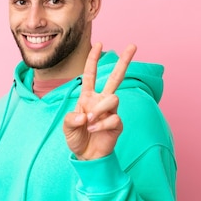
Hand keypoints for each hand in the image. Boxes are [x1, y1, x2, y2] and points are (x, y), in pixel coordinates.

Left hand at [63, 42, 136, 159]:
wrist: (86, 156)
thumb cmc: (77, 138)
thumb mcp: (67, 127)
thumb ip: (71, 119)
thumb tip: (84, 115)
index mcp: (88, 97)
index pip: (91, 74)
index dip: (93, 59)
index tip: (99, 44)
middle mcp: (101, 101)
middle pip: (116, 78)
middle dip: (124, 61)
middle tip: (133, 45)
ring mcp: (111, 112)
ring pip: (114, 98)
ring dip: (100, 109)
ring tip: (90, 121)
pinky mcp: (117, 124)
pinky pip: (114, 118)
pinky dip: (102, 125)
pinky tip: (94, 130)